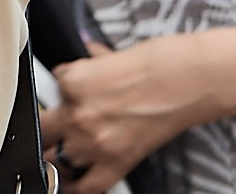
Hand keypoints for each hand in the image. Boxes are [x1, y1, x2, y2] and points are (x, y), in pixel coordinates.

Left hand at [40, 37, 223, 193]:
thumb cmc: (158, 62)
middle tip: (59, 126)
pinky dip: (77, 186)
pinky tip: (74, 182)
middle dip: (51, 127)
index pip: (49, 88)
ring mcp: (95, 143)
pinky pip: (86, 187)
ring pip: (60, 159)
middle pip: (45, 129)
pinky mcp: (117, 163)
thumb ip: (91, 63)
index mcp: (73, 82)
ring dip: (65, 153)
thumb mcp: (112, 55)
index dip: (60, 92)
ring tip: (74, 147)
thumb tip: (87, 59)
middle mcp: (79, 115)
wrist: (189, 80)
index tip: (67, 95)